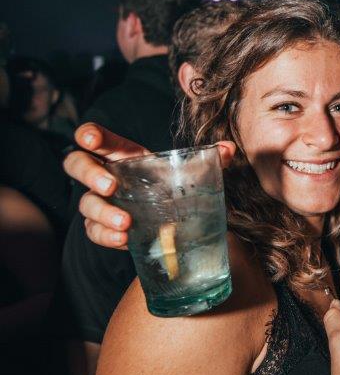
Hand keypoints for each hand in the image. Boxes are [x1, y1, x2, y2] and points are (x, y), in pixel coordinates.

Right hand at [63, 123, 235, 249]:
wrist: (172, 220)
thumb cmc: (173, 187)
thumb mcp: (189, 172)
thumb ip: (208, 160)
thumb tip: (228, 150)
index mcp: (122, 154)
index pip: (96, 138)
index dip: (88, 134)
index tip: (90, 139)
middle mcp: (104, 175)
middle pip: (76, 165)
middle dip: (89, 173)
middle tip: (111, 186)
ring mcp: (99, 202)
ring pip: (85, 203)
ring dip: (102, 212)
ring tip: (126, 223)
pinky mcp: (102, 227)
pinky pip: (93, 231)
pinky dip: (106, 235)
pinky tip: (123, 239)